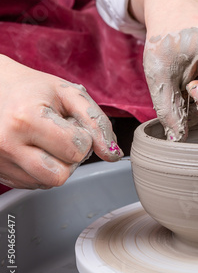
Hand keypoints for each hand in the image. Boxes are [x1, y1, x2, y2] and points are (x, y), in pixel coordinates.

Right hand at [0, 55, 122, 188]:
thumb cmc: (32, 89)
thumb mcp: (68, 94)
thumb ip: (97, 122)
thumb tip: (113, 154)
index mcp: (25, 119)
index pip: (76, 150)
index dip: (82, 137)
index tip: (69, 123)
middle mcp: (6, 144)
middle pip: (60, 176)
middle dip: (70, 158)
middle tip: (60, 136)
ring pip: (46, 183)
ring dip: (56, 166)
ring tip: (46, 142)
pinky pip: (32, 184)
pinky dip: (40, 170)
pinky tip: (33, 148)